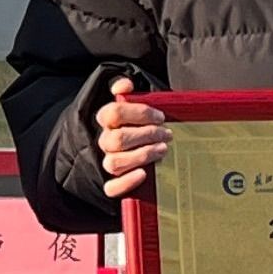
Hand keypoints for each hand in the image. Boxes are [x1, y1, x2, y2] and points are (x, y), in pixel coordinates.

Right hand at [96, 77, 169, 197]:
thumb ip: (129, 91)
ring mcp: (109, 162)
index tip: (160, 116)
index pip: (113, 113)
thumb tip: (124, 85)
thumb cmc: (142, 123)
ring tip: (162, 150)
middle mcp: (105, 141)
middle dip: (146, 135)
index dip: (139, 113)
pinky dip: (127, 182)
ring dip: (141, 156)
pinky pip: (111, 188)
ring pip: (114, 162)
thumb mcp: (138, 102)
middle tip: (167, 134)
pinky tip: (143, 174)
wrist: (140, 145)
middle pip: (117, 139)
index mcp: (107, 120)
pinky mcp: (113, 183)